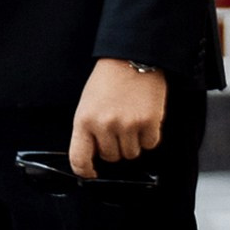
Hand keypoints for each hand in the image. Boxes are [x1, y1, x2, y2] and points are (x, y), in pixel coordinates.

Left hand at [69, 57, 166, 177]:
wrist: (132, 56)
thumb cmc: (108, 78)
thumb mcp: (87, 103)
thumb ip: (88, 129)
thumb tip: (93, 153)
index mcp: (84, 120)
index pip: (79, 159)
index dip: (85, 171)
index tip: (91, 173)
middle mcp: (105, 125)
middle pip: (111, 157)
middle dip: (114, 147)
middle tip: (117, 127)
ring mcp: (128, 125)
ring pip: (131, 154)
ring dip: (132, 142)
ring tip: (130, 120)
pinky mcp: (149, 123)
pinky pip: (149, 144)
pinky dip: (148, 136)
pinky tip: (143, 118)